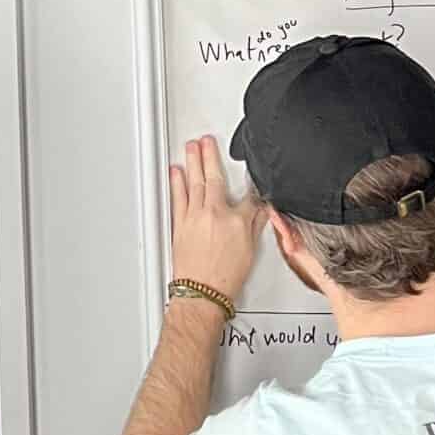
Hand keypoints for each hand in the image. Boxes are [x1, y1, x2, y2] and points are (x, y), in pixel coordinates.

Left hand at [169, 135, 263, 302]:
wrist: (203, 293)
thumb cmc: (225, 278)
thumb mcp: (250, 251)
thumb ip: (254, 226)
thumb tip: (259, 212)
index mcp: (237, 220)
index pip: (247, 196)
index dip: (249, 186)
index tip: (247, 174)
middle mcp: (215, 214)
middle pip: (214, 179)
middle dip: (211, 156)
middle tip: (207, 141)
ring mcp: (195, 217)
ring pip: (194, 183)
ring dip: (193, 162)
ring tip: (191, 147)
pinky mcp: (180, 224)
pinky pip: (178, 197)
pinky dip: (176, 182)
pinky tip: (176, 171)